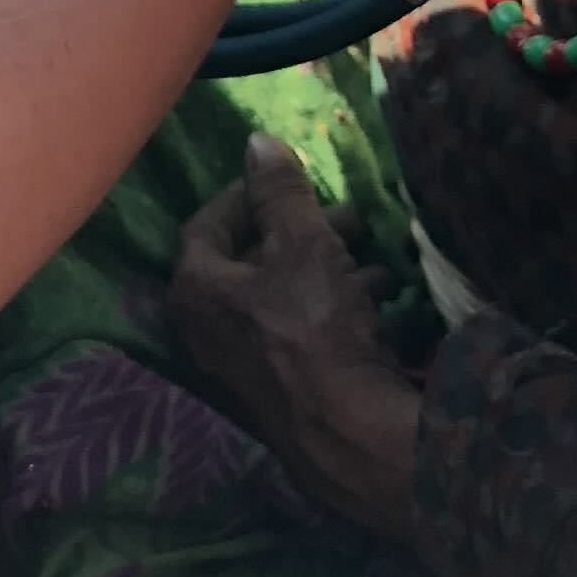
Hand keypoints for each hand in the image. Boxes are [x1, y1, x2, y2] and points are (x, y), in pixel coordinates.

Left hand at [171, 137, 421, 530]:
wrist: (349, 435)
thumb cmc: (314, 326)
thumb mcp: (302, 243)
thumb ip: (279, 191)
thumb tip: (256, 142)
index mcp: (194, 292)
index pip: (207, 225)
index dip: (245, 195)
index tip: (284, 177)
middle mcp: (205, 334)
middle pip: (250, 265)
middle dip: (302, 233)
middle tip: (349, 217)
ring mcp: (241, 372)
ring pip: (283, 302)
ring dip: (328, 271)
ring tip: (375, 257)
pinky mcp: (280, 397)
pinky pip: (302, 338)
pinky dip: (337, 312)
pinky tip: (383, 303)